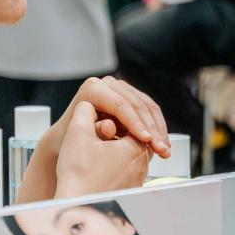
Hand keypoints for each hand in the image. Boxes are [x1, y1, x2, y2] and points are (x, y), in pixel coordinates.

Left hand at [51, 75, 169, 158]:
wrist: (70, 140)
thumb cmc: (70, 140)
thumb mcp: (79, 137)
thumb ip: (95, 131)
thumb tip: (110, 127)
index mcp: (93, 89)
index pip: (121, 105)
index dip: (136, 124)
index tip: (146, 141)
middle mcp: (107, 84)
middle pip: (138, 104)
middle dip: (151, 129)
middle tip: (160, 148)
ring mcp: (121, 88)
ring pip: (148, 107)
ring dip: (159, 130)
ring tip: (164, 150)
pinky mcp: (131, 97)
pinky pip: (150, 110)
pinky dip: (158, 127)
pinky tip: (162, 143)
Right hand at [53, 101, 151, 197]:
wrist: (77, 206)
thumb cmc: (78, 175)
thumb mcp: (77, 134)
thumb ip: (84, 112)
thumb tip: (89, 104)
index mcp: (135, 148)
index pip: (134, 121)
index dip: (117, 115)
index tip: (102, 117)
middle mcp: (143, 165)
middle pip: (136, 136)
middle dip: (121, 129)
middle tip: (101, 128)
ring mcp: (139, 179)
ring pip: (133, 152)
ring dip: (120, 145)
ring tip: (99, 145)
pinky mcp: (131, 190)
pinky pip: (129, 168)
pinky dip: (119, 160)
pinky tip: (102, 162)